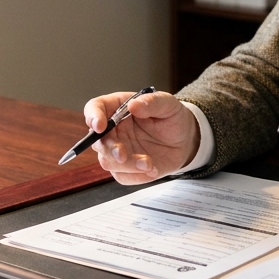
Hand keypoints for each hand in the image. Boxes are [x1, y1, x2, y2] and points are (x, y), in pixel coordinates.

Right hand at [82, 91, 199, 184]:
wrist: (185, 140)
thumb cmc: (172, 118)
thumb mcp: (168, 104)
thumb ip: (152, 102)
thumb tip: (134, 105)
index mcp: (117, 108)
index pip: (94, 108)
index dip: (93, 116)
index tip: (100, 126)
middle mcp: (113, 130)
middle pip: (97, 141)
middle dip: (109, 149)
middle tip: (123, 154)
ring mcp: (118, 150)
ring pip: (107, 162)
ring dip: (127, 165)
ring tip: (149, 163)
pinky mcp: (126, 168)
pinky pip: (122, 177)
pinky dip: (137, 176)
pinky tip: (152, 169)